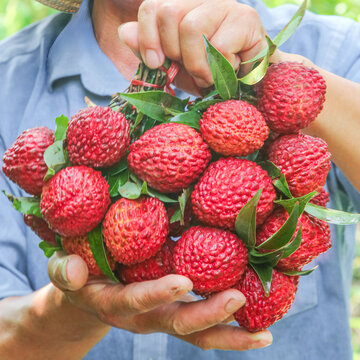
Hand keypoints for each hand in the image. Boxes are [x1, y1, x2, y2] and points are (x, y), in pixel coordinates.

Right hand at [48, 251, 272, 350]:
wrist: (88, 300)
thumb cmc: (79, 280)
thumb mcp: (65, 274)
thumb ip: (65, 272)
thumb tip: (71, 270)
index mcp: (117, 304)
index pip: (137, 301)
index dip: (157, 293)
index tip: (183, 281)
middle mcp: (145, 318)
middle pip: (179, 325)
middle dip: (209, 316)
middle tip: (238, 299)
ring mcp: (163, 319)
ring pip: (199, 334)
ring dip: (230, 334)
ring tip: (264, 334)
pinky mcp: (174, 314)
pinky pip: (204, 326)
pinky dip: (230, 325)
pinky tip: (257, 320)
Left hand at [118, 0, 266, 92]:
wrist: (246, 85)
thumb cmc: (208, 74)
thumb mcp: (173, 67)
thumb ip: (150, 50)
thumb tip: (125, 32)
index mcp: (181, 9)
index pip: (152, 6)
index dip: (147, 36)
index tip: (154, 62)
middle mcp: (201, 0)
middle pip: (169, 13)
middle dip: (175, 53)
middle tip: (190, 69)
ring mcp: (224, 6)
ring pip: (192, 27)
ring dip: (197, 65)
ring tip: (208, 76)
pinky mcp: (246, 19)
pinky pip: (218, 46)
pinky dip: (218, 69)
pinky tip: (227, 71)